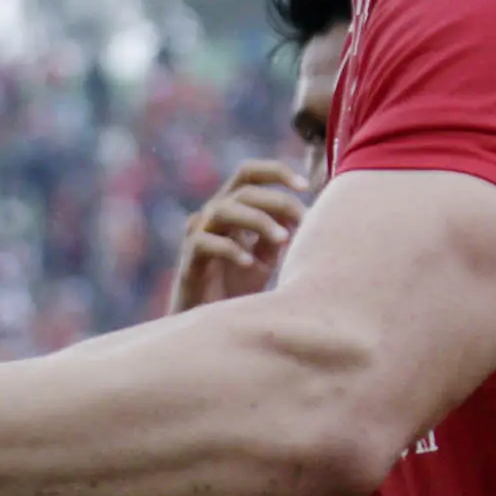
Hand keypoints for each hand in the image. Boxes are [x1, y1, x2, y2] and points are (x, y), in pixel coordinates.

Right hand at [168, 162, 310, 313]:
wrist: (212, 324)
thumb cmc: (239, 287)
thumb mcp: (266, 256)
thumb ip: (278, 231)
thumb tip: (300, 211)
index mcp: (232, 207)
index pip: (250, 173)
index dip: (276, 172)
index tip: (306, 185)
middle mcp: (212, 215)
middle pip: (243, 190)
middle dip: (278, 201)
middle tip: (304, 219)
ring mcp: (198, 235)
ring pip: (224, 210)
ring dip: (259, 221)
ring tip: (284, 240)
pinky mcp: (189, 260)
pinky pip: (206, 243)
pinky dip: (231, 249)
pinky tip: (251, 263)